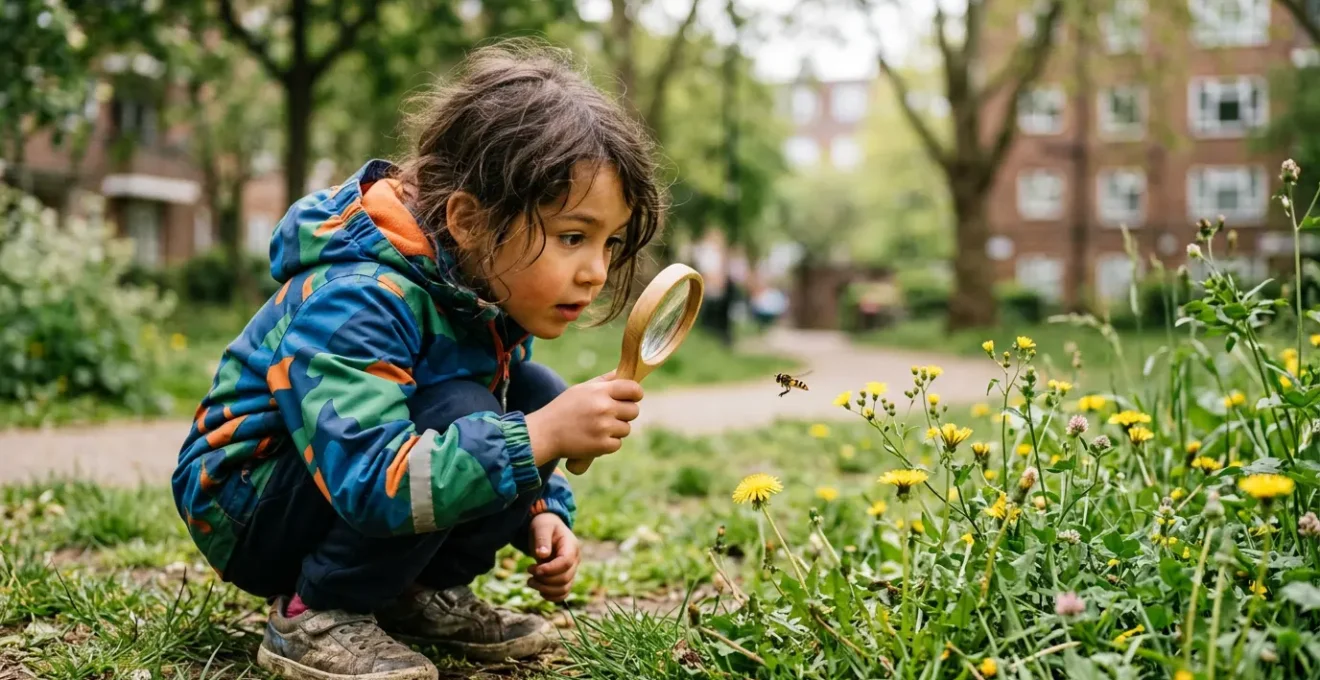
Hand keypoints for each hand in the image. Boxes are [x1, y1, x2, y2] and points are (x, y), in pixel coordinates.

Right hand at [526, 371, 642, 464]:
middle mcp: (604, 408)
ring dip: (616, 430)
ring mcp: (604, 428)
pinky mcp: (602, 446)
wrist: (544, 433)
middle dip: (625, 413)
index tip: (631, 398)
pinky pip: (617, 444)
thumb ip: (604, 381)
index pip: (633, 389)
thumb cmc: (563, 409)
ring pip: (626, 429)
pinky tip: (594, 438)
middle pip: (634, 411)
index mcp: (600, 391)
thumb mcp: (581, 389)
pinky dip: (608, 444)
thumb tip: (622, 373)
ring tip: (597, 427)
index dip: (635, 394)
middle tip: (610, 415)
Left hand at [526, 513, 579, 601]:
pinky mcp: (565, 578)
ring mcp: (571, 570)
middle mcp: (575, 560)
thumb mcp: (542, 527)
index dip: (550, 569)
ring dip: (545, 589)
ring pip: (564, 589)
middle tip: (529, 571)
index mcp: (571, 546)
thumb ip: (542, 539)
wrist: (547, 529)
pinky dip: (552, 597)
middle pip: (564, 578)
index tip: (534, 569)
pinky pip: (563, 593)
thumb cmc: (544, 525)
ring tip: (530, 581)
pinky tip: (539, 591)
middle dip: (544, 579)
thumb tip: (542, 555)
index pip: (566, 562)